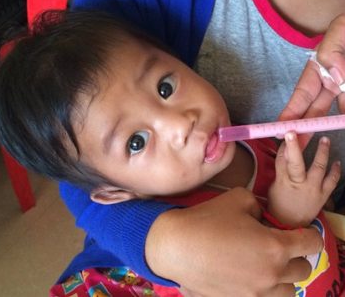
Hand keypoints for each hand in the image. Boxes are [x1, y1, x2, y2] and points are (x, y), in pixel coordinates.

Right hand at [145, 187, 323, 296]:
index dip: (309, 233)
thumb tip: (262, 218)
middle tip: (277, 244)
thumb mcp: (238, 199)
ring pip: (288, 290)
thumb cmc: (207, 220)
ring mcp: (256, 293)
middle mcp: (271, 275)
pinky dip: (265, 287)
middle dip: (295, 254)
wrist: (175, 246)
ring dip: (283, 276)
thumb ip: (259, 206)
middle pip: (303, 269)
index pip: (311, 243)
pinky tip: (248, 275)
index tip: (300, 231)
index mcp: (275, 247)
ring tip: (265, 264)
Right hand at [268, 132, 340, 226]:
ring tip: (325, 140)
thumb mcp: (275, 185)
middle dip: (295, 148)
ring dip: (322, 152)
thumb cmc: (279, 202)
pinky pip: (332, 181)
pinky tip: (336, 162)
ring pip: (318, 168)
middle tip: (295, 133)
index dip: (284, 147)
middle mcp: (297, 184)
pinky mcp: (323, 195)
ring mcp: (312, 189)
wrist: (291, 224)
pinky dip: (335, 171)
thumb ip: (281, 169)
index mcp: (282, 182)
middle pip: (296, 163)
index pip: (281, 160)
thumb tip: (287, 151)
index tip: (287, 133)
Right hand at [279, 14, 344, 148]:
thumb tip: (334, 76)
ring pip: (337, 112)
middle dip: (304, 129)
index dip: (290, 114)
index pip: (302, 95)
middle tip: (295, 148)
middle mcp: (331, 82)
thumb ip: (332, 50)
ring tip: (316, 144)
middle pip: (315, 110)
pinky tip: (341, 124)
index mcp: (320, 69)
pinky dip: (343, 117)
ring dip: (328, 127)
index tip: (280, 130)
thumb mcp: (342, 29)